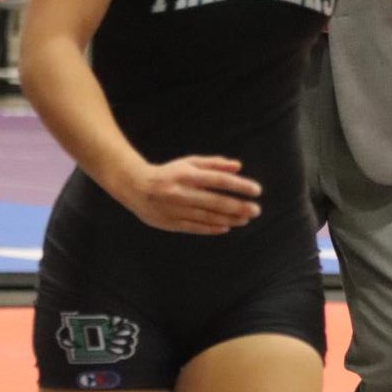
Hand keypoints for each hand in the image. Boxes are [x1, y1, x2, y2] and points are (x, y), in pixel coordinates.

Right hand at [119, 155, 261, 234]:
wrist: (134, 187)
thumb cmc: (168, 173)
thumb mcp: (188, 163)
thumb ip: (214, 164)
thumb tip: (238, 166)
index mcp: (187, 175)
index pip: (219, 180)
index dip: (239, 185)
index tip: (256, 190)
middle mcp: (182, 192)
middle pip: (216, 201)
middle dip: (239, 206)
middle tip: (257, 210)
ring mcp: (176, 209)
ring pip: (208, 216)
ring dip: (230, 218)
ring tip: (246, 219)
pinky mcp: (171, 223)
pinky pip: (196, 227)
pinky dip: (212, 228)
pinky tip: (226, 227)